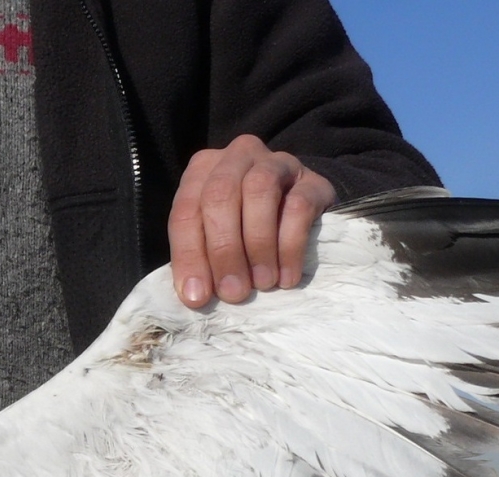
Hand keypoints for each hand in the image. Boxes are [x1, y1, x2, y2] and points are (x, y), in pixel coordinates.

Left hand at [169, 134, 334, 307]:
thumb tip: (196, 296)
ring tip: (262, 283)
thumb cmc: (243, 227)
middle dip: (224, 250)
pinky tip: (286, 277)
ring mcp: (277, 163)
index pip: (186, 211)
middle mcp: (237, 156)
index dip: (189, 255)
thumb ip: (200, 258)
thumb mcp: (213, 238)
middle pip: (220, 195)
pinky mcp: (312, 180)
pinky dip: (290, 247)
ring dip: (258, 245)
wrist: (299, 209)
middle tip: (234, 292)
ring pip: (260, 191)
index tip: (198, 296)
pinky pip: (299, 207)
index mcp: (202, 169)